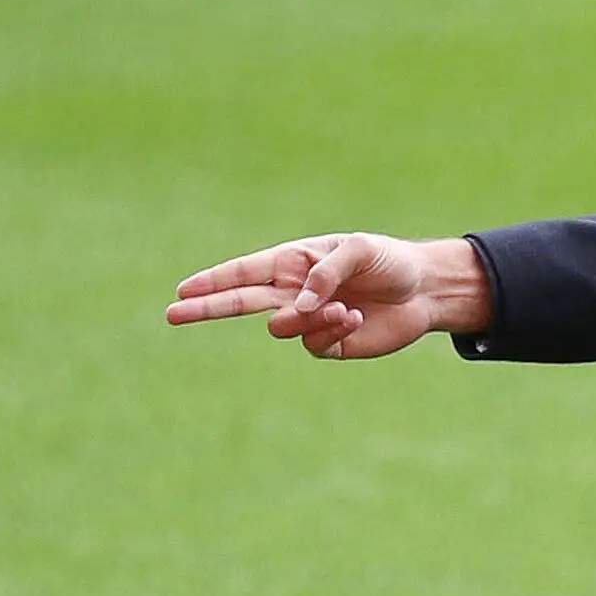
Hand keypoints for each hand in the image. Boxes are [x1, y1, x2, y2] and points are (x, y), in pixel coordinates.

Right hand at [166, 233, 488, 358]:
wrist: (424, 291)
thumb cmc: (389, 261)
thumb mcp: (359, 252)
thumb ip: (324, 274)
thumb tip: (295, 306)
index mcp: (293, 261)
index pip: (243, 271)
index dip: (213, 280)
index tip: (183, 288)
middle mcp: (292, 291)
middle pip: (239, 301)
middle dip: (206, 307)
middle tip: (172, 314)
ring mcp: (307, 319)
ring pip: (280, 327)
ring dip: (308, 318)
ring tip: (345, 308)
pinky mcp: (328, 343)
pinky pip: (312, 343)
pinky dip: (331, 330)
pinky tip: (354, 318)